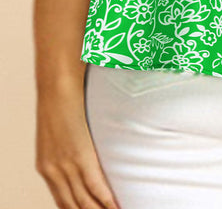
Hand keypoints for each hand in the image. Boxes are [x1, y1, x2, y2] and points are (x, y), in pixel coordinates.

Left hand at [35, 75, 119, 208]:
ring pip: (84, 202)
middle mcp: (53, 172)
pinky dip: (107, 200)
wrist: (57, 83)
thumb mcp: (58, 132)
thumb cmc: (62, 99)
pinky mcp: (79, 156)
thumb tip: (84, 153)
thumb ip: (68, 148)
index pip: (63, 203)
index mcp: (46, 167)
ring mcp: (66, 165)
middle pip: (74, 207)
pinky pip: (95, 186)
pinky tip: (116, 207)